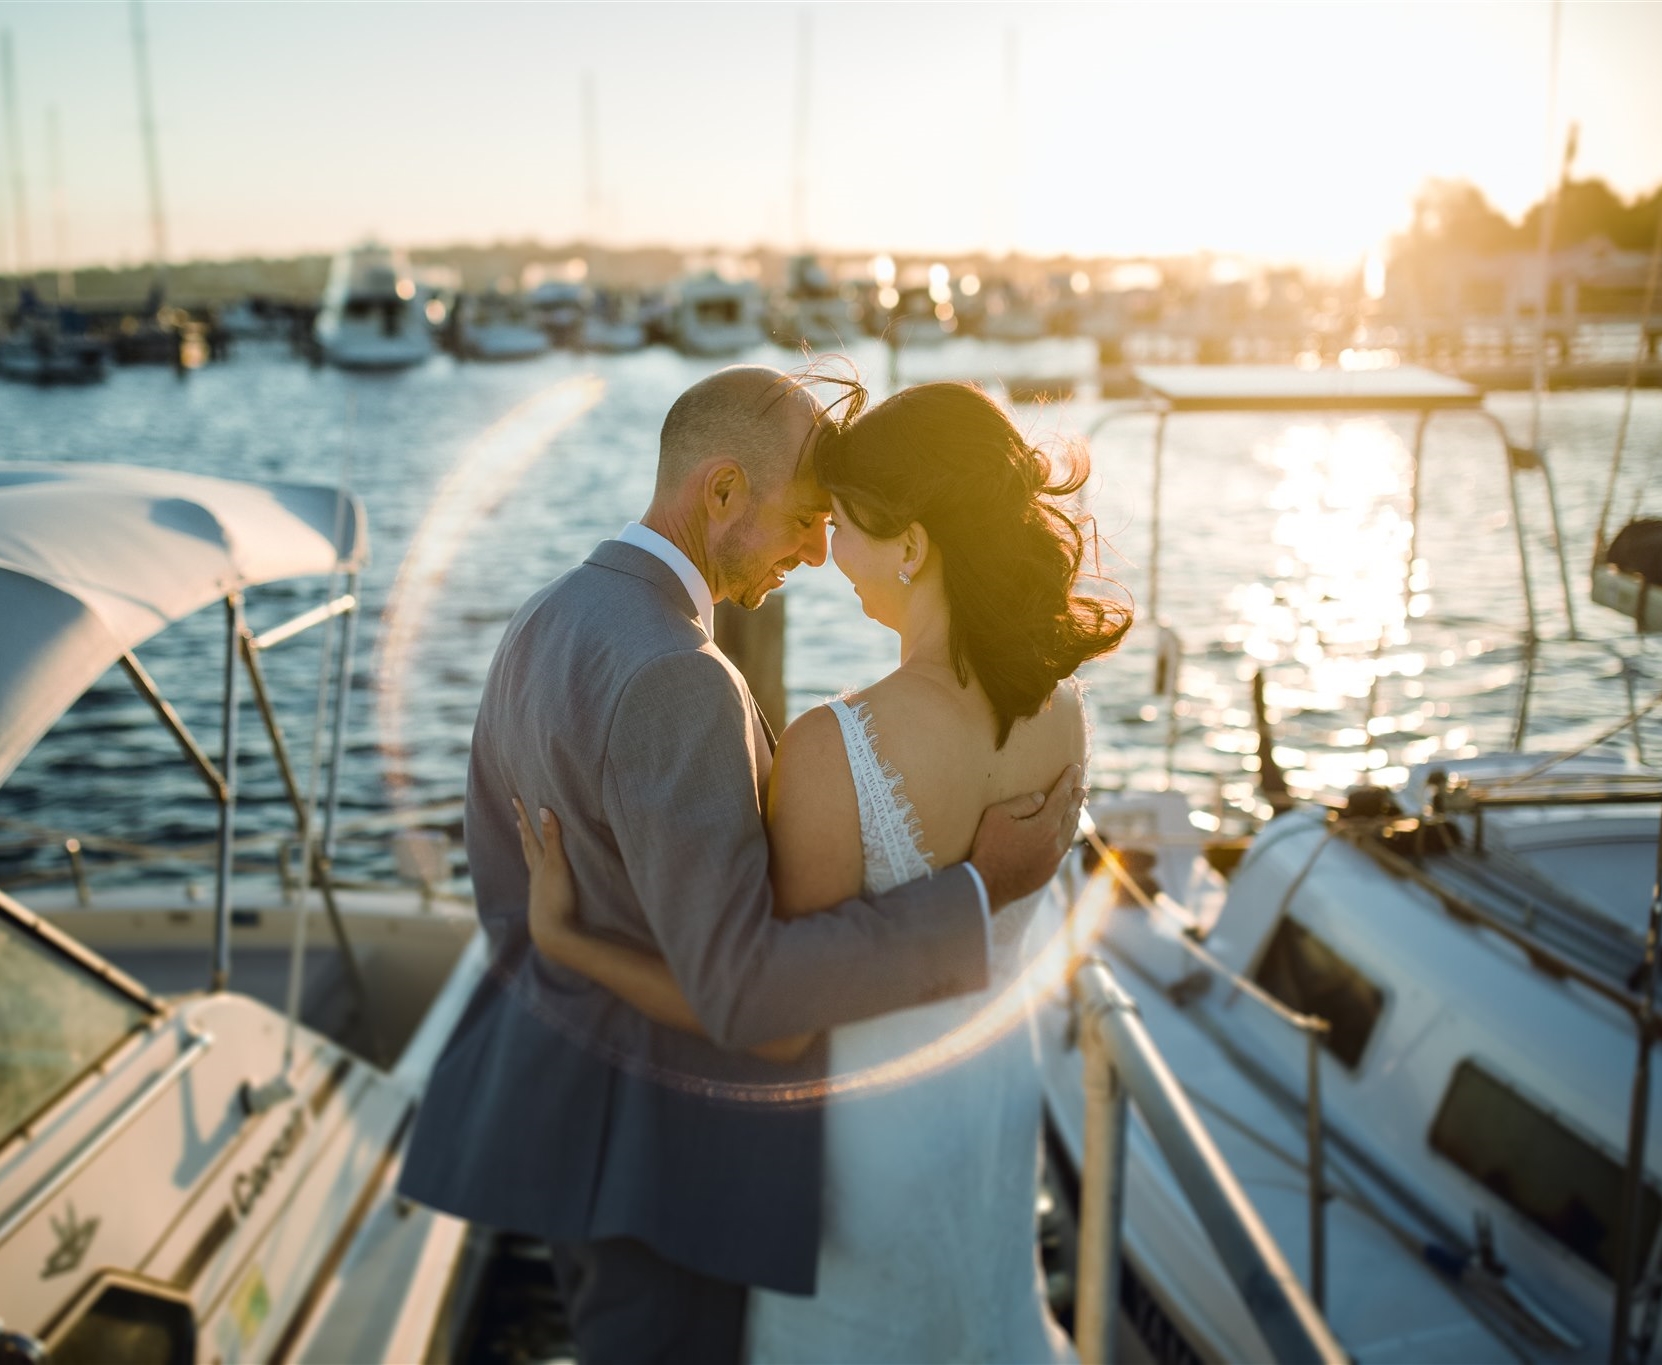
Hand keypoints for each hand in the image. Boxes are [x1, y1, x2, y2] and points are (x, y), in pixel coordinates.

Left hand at [513, 797, 579, 960]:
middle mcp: (536, 874)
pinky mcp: (546, 902)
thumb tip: (543, 809)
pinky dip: (537, 869)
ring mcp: (540, 889)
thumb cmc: (556, 898)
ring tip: (525, 840)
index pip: (530, 834)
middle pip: (528, 848)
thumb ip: (553, 837)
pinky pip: (539, 879)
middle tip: (518, 818)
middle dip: (524, 832)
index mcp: (539, 863)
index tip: (515, 800)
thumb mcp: (558, 864)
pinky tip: (539, 875)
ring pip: (532, 864)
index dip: (524, 817)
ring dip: (529, 849)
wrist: (553, 934)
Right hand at [967, 764, 1084, 910]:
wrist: (988, 885)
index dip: (1067, 780)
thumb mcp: (998, 815)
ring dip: (1074, 816)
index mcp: (1046, 825)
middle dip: (1075, 798)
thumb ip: (1023, 802)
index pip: (1061, 796)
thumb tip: (1041, 798)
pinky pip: (1063, 848)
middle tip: (1080, 786)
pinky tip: (1064, 832)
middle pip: (1071, 814)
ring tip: (1076, 806)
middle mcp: (1056, 842)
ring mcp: (1054, 859)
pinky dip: (1066, 834)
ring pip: (1069, 832)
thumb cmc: (990, 847)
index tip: (1074, 768)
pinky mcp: (1049, 871)